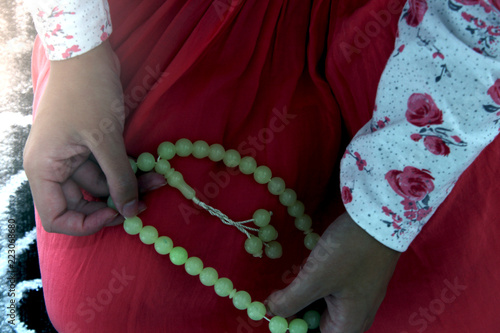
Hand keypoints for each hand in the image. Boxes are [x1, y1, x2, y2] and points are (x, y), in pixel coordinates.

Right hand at [24, 41, 163, 235]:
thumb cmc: (87, 94)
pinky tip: (150, 168)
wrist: (87, 54)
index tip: (118, 213)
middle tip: (144, 202)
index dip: (87, 223)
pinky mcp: (87, 145)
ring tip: (157, 178)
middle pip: (83, 203)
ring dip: (128, 183)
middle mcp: (54, 167)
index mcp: (44, 169)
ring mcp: (71, 155)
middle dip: (116, 202)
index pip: (58, 217)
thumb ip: (119, 178)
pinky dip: (126, 169)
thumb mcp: (106, 140)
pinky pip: (107, 167)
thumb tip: (130, 212)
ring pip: (101, 183)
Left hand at [267, 212, 399, 331]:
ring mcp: (359, 297)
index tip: (278, 319)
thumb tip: (271, 309)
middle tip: (278, 303)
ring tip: (285, 291)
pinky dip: (315, 289)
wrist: (380, 218)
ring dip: (305, 302)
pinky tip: (302, 276)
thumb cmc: (350, 252)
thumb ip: (291, 300)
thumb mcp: (316, 278)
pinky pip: (332, 294)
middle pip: (322, 327)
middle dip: (299, 317)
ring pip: (325, 310)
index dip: (296, 331)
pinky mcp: (357, 280)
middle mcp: (357, 315)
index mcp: (350, 324)